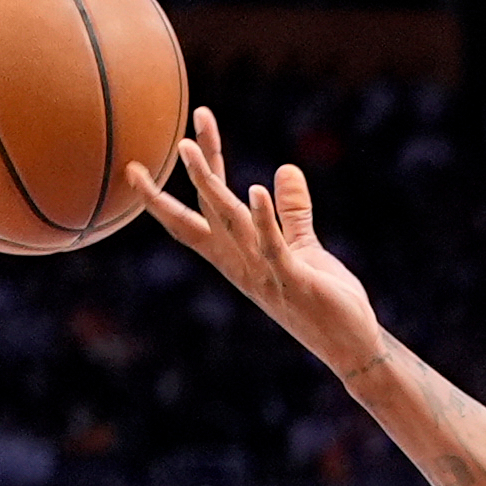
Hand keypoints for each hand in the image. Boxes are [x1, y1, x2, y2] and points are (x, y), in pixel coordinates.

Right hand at [129, 108, 387, 376]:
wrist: (349, 347)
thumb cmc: (323, 300)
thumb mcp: (303, 248)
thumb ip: (292, 211)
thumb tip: (286, 169)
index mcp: (238, 258)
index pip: (196, 219)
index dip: (164, 196)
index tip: (136, 166)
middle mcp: (243, 265)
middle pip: (208, 211)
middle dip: (193, 175)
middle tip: (179, 139)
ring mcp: (265, 273)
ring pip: (229, 222)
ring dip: (210, 184)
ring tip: (190, 147)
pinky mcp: (295, 280)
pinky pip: (273, 246)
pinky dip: (265, 218)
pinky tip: (256, 189)